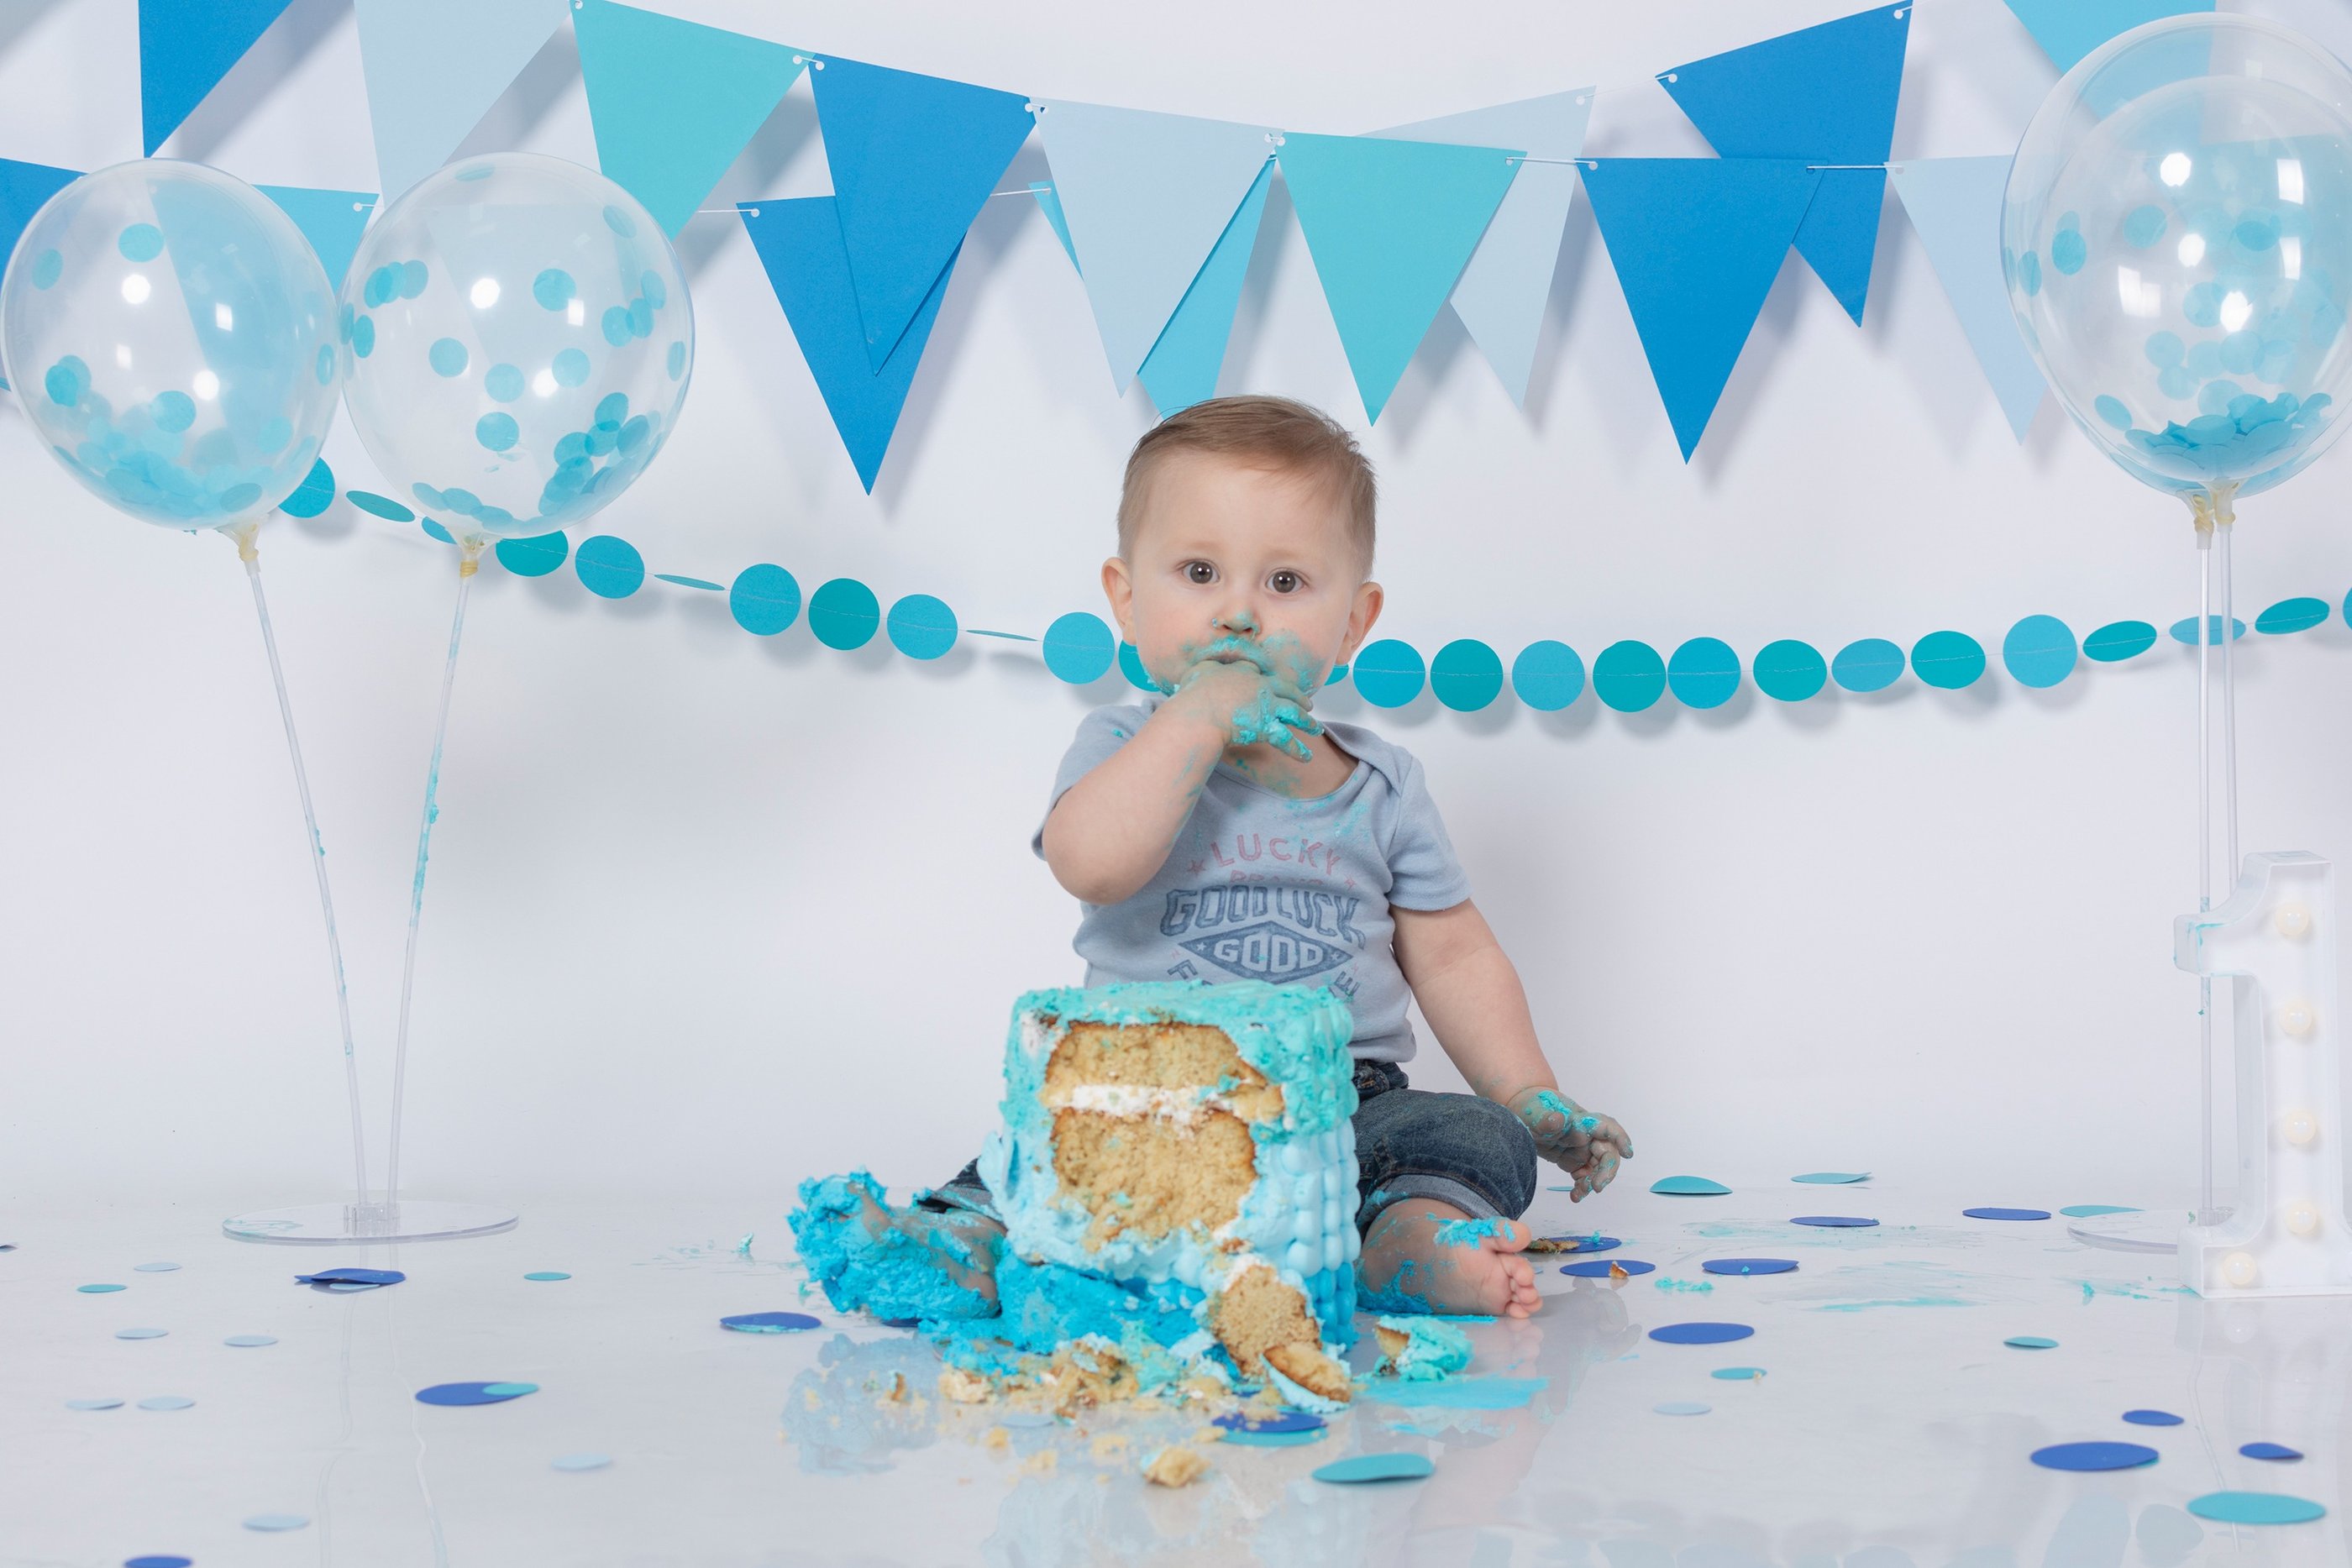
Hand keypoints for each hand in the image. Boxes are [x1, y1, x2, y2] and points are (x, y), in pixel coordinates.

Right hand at [1168, 651, 1321, 761]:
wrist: (1199, 712)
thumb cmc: (1193, 694)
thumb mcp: (1197, 672)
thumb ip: (1205, 668)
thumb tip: (1204, 671)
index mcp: (1243, 672)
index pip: (1259, 669)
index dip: (1266, 676)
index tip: (1271, 681)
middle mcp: (1260, 687)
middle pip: (1287, 690)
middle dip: (1299, 697)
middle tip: (1309, 704)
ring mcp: (1266, 706)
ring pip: (1294, 713)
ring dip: (1307, 722)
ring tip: (1316, 729)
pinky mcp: (1267, 727)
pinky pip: (1286, 740)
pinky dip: (1298, 749)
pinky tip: (1307, 757)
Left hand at [1506, 1087, 1632, 1201]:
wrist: (1523, 1116)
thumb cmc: (1532, 1109)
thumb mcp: (1534, 1114)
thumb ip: (1546, 1120)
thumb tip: (1558, 1120)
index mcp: (1580, 1121)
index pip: (1606, 1126)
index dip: (1619, 1138)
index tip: (1627, 1153)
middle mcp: (1586, 1135)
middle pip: (1607, 1152)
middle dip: (1606, 1170)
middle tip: (1596, 1187)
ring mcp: (1582, 1149)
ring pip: (1598, 1167)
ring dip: (1594, 1181)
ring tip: (1579, 1192)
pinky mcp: (1574, 1160)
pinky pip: (1585, 1175)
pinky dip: (1583, 1187)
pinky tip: (1575, 1196)